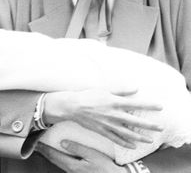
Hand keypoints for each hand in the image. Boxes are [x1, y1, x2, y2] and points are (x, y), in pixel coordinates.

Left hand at [36, 140, 128, 172]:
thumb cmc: (106, 168)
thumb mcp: (92, 155)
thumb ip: (77, 148)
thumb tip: (63, 142)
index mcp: (72, 165)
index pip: (53, 154)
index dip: (43, 148)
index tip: (34, 142)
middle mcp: (71, 170)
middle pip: (53, 159)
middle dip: (43, 151)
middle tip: (34, 144)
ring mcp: (74, 172)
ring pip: (58, 162)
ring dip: (50, 154)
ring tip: (43, 147)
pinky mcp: (78, 172)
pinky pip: (64, 164)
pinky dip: (57, 157)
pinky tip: (58, 154)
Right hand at [43, 89, 162, 147]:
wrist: (73, 106)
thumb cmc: (88, 95)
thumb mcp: (104, 89)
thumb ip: (120, 90)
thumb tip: (135, 88)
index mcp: (114, 102)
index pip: (135, 104)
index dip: (148, 105)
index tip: (160, 107)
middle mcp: (113, 114)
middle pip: (135, 121)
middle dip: (148, 125)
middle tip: (160, 127)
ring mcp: (108, 124)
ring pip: (128, 133)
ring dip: (140, 137)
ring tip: (150, 140)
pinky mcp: (102, 130)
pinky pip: (116, 138)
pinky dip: (125, 142)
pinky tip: (133, 145)